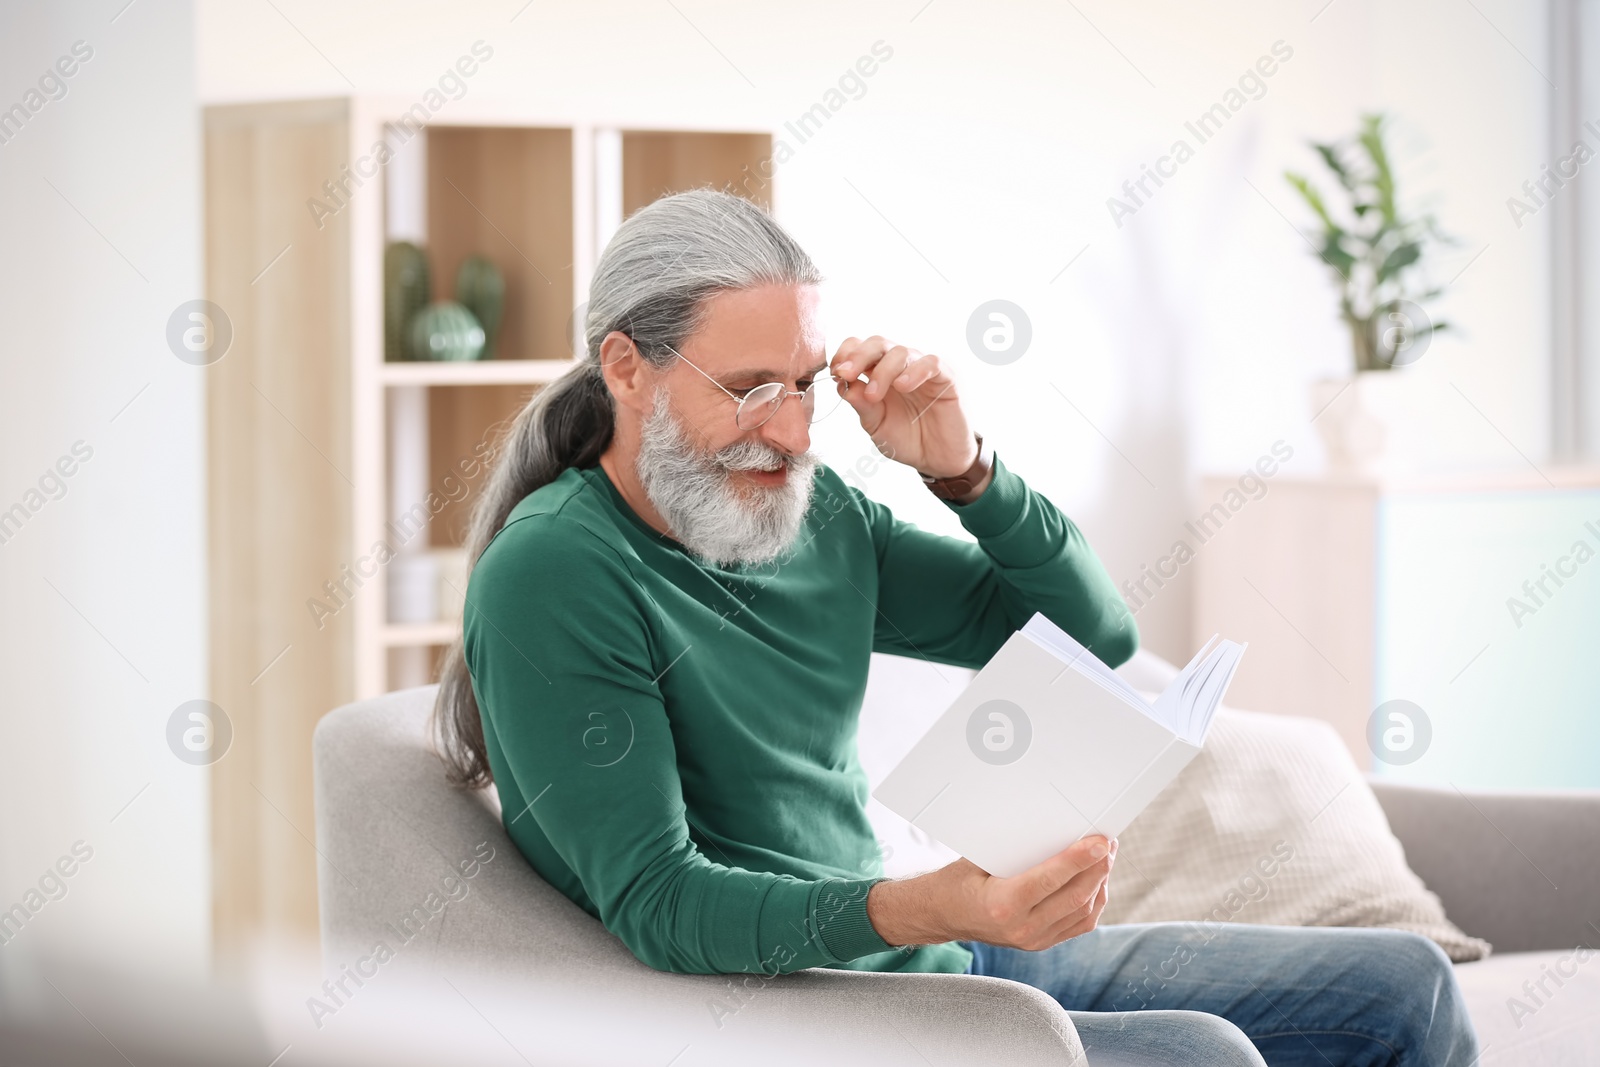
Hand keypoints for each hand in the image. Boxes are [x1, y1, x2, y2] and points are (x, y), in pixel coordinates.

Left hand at [831, 336, 977, 478]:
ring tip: (874, 395)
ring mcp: (923, 369)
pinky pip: (931, 363)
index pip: (860, 348)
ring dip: (882, 370)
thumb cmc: (909, 440)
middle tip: (846, 374)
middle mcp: (900, 367)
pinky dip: (914, 371)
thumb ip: (862, 406)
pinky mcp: (946, 377)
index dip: (845, 355)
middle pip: (877, 343)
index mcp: (879, 374)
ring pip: (901, 352)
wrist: (939, 460)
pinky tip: (902, 386)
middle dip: (858, 356)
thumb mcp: (877, 426)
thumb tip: (842, 385)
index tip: (835, 372)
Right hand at [866, 835, 1115, 950]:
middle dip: (1098, 868)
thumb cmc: (959, 881)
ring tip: (1106, 858)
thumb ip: (1015, 850)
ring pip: (1084, 912)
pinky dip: (1094, 901)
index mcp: (1003, 905)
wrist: (944, 915)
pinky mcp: (1042, 943)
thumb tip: (1055, 827)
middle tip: (1109, 844)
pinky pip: (1080, 924)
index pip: (1050, 880)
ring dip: (1100, 883)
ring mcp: (1034, 940)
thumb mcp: (979, 859)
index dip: (1079, 859)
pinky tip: (1097, 881)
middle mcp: (1021, 928)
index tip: (1100, 841)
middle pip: (1075, 897)